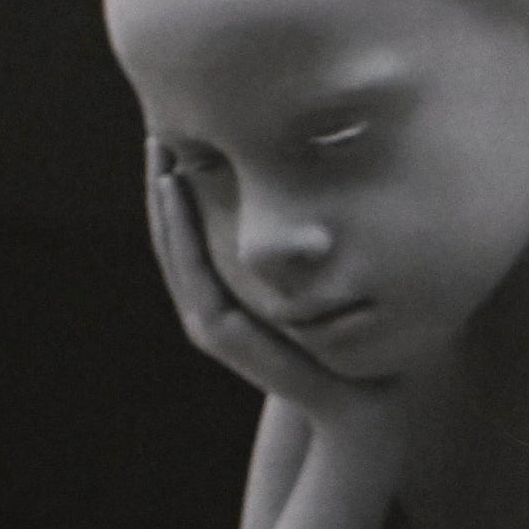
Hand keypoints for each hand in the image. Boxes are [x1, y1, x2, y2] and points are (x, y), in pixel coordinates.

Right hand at [145, 139, 396, 428]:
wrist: (369, 400)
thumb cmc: (362, 335)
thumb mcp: (334, 274)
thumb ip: (318, 240)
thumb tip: (330, 165)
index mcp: (235, 291)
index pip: (196, 229)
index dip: (184, 183)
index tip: (183, 131)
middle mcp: (214, 304)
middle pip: (175, 233)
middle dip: (163, 181)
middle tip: (158, 127)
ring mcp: (212, 320)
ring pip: (173, 247)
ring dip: (162, 198)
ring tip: (159, 149)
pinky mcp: (220, 332)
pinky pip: (190, 271)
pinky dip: (178, 229)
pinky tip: (175, 188)